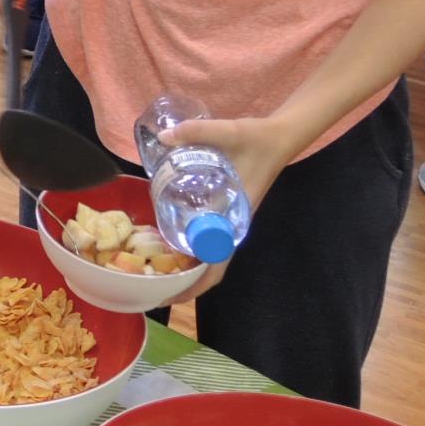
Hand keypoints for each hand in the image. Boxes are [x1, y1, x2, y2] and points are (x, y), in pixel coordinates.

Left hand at [157, 113, 293, 302]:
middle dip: (180, 279)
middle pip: (207, 265)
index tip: (166, 294)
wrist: (279, 135)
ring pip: (205, 251)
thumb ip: (197, 131)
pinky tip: (164, 232)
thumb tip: (164, 136)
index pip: (216, 266)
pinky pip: (205, 233)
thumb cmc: (258, 140)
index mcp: (235, 221)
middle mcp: (231, 226)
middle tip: (145, 280)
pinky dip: (187, 240)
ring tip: (147, 262)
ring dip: (182, 261)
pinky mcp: (224, 208)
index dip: (193, 285)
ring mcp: (227, 219)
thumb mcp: (229, 132)